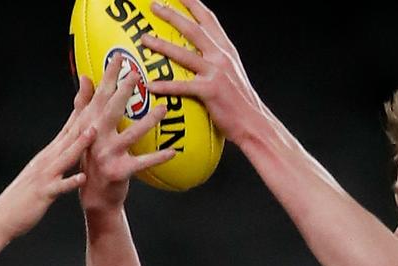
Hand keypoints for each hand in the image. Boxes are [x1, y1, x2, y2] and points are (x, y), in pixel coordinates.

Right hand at [0, 78, 100, 237]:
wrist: (1, 217)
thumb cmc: (23, 198)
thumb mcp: (41, 172)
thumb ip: (55, 159)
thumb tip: (67, 148)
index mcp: (48, 155)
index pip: (68, 127)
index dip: (82, 109)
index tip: (94, 91)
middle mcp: (46, 160)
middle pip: (69, 135)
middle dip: (84, 118)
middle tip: (98, 100)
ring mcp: (45, 176)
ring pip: (64, 157)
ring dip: (79, 144)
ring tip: (93, 131)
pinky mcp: (43, 194)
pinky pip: (59, 187)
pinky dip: (70, 182)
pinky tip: (82, 178)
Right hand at [78, 54, 177, 211]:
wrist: (94, 196)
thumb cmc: (91, 158)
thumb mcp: (82, 131)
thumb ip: (84, 104)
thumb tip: (84, 77)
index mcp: (89, 125)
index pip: (99, 96)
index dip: (108, 76)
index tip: (118, 57)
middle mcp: (95, 138)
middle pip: (111, 111)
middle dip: (123, 92)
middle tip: (137, 74)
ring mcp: (107, 155)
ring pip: (130, 135)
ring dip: (148, 121)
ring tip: (164, 108)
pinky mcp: (119, 171)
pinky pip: (142, 163)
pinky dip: (158, 157)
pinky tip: (174, 151)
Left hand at [141, 0, 259, 144]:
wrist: (253, 122)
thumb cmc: (239, 102)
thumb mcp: (231, 73)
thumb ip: (216, 60)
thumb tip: (199, 54)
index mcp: (226, 50)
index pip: (209, 19)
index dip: (194, 5)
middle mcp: (221, 56)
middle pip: (193, 29)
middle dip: (172, 14)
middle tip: (154, 5)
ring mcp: (216, 73)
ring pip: (183, 54)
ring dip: (162, 45)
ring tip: (144, 39)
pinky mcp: (211, 91)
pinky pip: (183, 86)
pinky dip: (166, 86)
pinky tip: (151, 86)